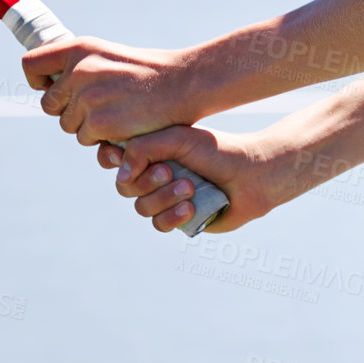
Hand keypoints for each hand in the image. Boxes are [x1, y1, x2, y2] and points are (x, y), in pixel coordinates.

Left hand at [23, 36, 195, 144]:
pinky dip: (103, 138)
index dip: (37, 81)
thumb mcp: (107, 56)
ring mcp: (88, 99)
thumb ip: (78, 67)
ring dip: (87, 126)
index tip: (51, 87)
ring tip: (116, 113)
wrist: (182, 84)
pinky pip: (86, 139)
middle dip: (68, 111)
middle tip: (97, 107)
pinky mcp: (100, 123)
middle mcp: (79, 71)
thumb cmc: (146, 73)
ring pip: (68, 125)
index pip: (31, 65)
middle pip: (49, 104)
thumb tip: (48, 84)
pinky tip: (123, 124)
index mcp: (79, 49)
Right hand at [97, 126, 272, 232]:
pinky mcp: (178, 219)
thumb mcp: (177, 138)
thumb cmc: (217, 150)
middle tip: (170, 171)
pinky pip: (159, 224)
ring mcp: (165, 198)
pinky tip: (190, 208)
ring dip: (164, 198)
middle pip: (124, 186)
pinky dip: (172, 216)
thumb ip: (143, 148)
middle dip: (146, 181)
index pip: (113, 156)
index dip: (112, 159)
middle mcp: (153, 175)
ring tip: (190, 188)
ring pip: (141, 207)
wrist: (251, 174)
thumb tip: (120, 176)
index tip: (121, 155)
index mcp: (150, 151)